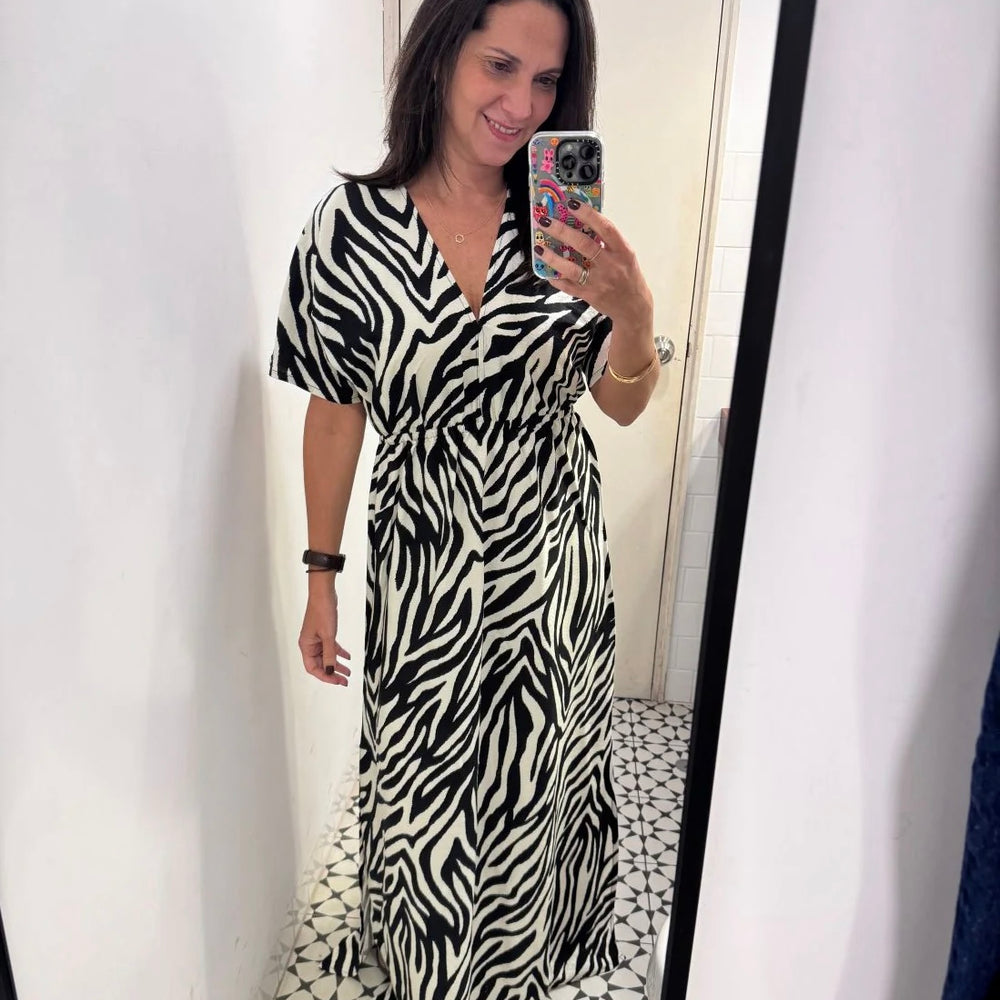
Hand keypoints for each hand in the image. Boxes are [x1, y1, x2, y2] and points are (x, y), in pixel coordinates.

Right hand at [299, 591, 351, 685]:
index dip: (325, 676)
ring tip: (348, 672)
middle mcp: (310, 645)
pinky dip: (339, 653)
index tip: (337, 681)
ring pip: (327, 657)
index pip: (313, 668)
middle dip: (332, 673)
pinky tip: (348, 657)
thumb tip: (330, 671)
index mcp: (306, 646)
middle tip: (345, 680)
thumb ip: (329, 655)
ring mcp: (317, 639)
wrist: (324, 594)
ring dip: (337, 664)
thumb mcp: (328, 636)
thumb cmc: (322, 612)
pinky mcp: (324, 633)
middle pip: (320, 665)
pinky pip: (331, 647)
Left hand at [535, 199, 652, 327]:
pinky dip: (556, 278)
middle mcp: (611, 265)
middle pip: (584, 245)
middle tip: (545, 221)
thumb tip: (583, 222)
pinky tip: (546, 271)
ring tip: (539, 247)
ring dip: (553, 257)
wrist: (633, 307)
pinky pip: (568, 286)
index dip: (588, 214)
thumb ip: (608, 241)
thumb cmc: (628, 275)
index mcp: (622, 251)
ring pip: (572, 268)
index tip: (571, 203)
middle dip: (562, 231)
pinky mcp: (590, 295)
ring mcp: (599, 282)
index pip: (605, 228)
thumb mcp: (625, 255)